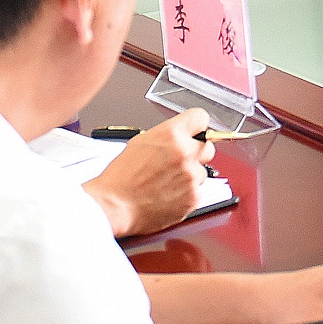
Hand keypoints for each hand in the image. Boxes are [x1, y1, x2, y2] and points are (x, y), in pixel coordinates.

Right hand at [85, 110, 213, 236]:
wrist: (115, 205)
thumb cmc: (121, 177)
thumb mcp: (141, 142)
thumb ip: (167, 137)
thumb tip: (180, 137)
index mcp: (171, 134)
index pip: (201, 118)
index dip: (197, 126)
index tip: (196, 132)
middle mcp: (185, 153)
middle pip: (208, 146)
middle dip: (196, 153)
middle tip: (179, 162)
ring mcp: (191, 176)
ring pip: (201, 172)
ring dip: (189, 176)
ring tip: (166, 183)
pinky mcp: (193, 197)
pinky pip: (197, 191)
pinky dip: (186, 194)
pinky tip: (167, 195)